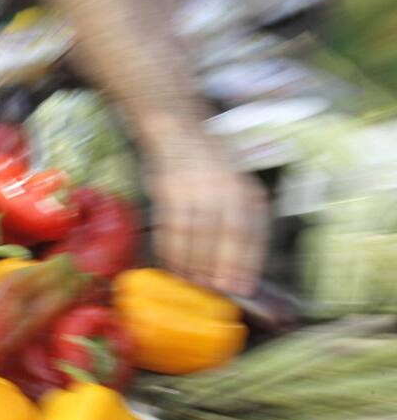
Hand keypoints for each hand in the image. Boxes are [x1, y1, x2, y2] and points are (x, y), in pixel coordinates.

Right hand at [146, 141, 267, 295]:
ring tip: (193, 283)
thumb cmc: (208, 166)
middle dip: (221, 266)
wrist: (177, 129)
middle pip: (226, 234)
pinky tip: (172, 264)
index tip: (242, 287)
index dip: (247, 262)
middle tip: (216, 290)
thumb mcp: (235, 185)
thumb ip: (238, 217)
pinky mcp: (169, 187)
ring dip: (194, 262)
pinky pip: (170, 224)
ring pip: (197, 232)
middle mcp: (225, 186)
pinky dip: (171, 249)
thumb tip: (237, 264)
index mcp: (246, 188)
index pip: (251, 231)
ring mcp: (196, 185)